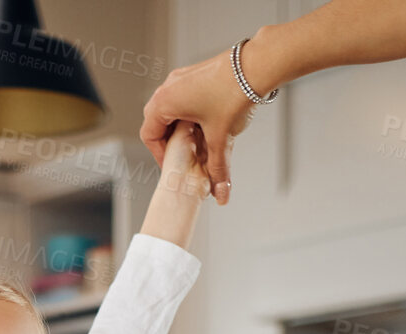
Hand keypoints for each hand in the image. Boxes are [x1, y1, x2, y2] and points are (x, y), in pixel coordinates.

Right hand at [140, 49, 254, 203]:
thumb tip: (221, 194)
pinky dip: (189, 116)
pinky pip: (183, 100)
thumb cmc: (234, 93)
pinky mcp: (194, 75)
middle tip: (183, 158)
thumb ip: (218, 170)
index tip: (172, 167)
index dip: (159, 156)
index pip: (149, 135)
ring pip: (170, 111)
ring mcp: (181, 78)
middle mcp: (169, 87)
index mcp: (165, 101)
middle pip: (157, 123)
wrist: (256, 66)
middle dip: (169, 144)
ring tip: (197, 144)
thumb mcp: (221, 139)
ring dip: (180, 130)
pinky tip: (206, 126)